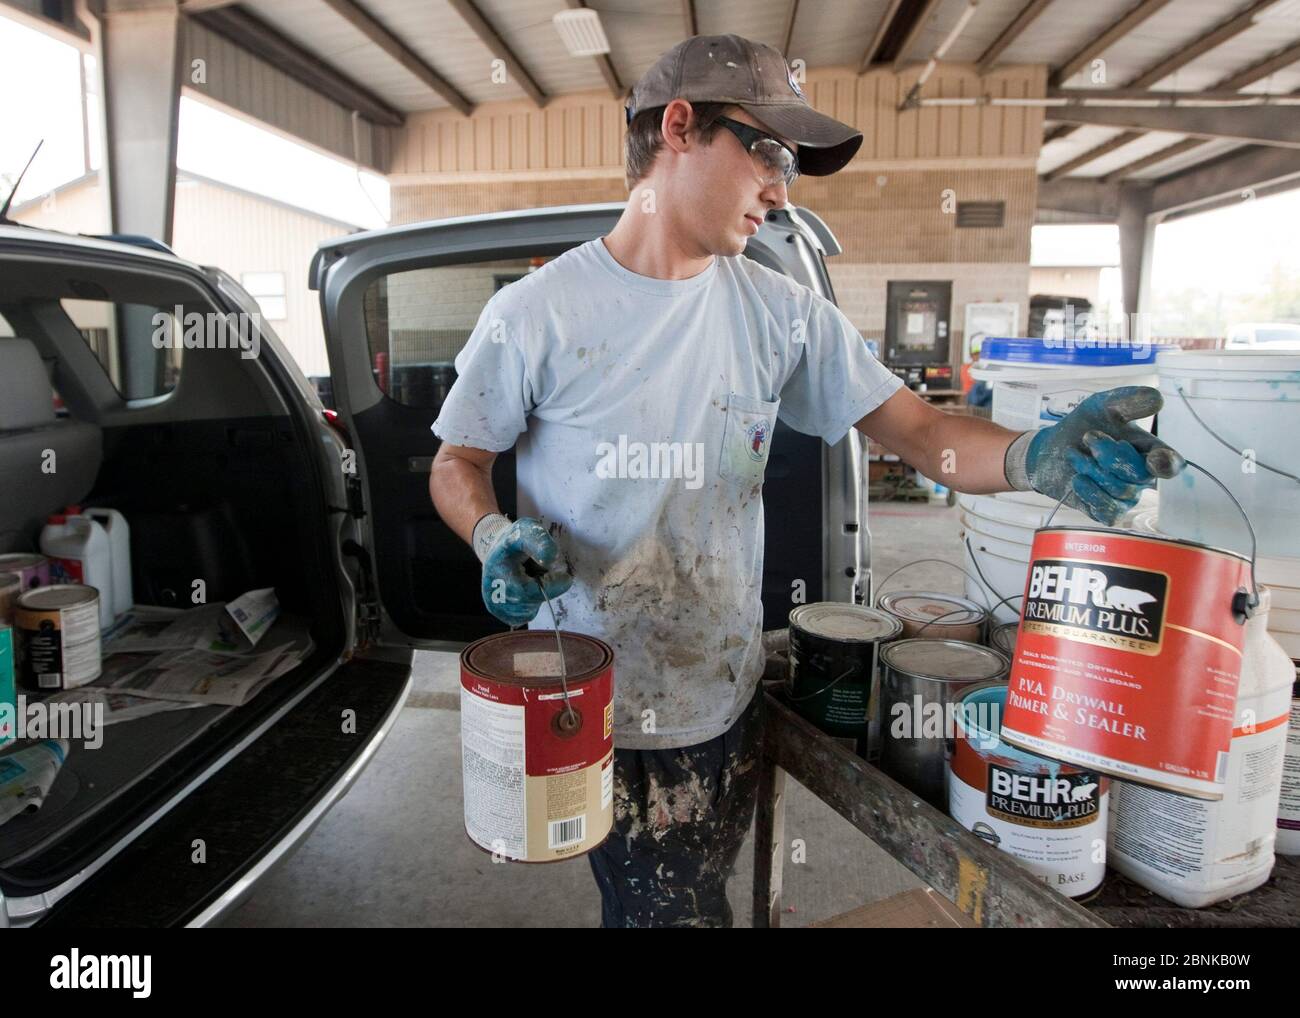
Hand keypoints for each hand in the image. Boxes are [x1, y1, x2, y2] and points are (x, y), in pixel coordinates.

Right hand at [477, 516, 572, 625]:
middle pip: (530, 602)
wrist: (497, 552)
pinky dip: (531, 604)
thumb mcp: (527, 530)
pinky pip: (525, 616)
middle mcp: (490, 593)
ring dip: (536, 597)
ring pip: (529, 612)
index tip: (566, 576)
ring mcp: (494, 606)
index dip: (551, 585)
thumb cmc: (514, 541)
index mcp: (496, 570)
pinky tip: (525, 590)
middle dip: (544, 588)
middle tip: (544, 574)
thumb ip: (539, 541)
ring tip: (529, 579)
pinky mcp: (500, 613)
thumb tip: (550, 559)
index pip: (527, 590)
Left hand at [1019, 386, 1184, 525]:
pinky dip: (1089, 493)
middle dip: (1109, 455)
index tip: (1155, 458)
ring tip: (1073, 453)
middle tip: (1088, 436)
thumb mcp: (1102, 405)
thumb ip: (1129, 401)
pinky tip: (1077, 479)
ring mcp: (1125, 496)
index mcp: (1149, 450)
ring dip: (1091, 469)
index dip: (1166, 463)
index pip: (1170, 462)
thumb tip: (1157, 399)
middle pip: (1139, 475)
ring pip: (1120, 491)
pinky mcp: (1106, 512)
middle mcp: (1141, 476)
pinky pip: (1107, 511)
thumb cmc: (1083, 425)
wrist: (1050, 448)